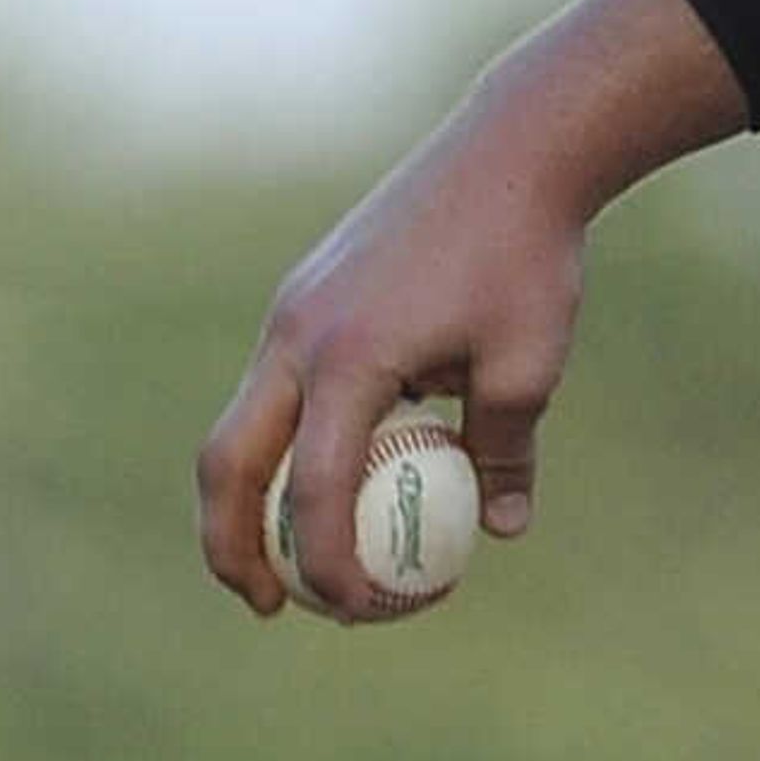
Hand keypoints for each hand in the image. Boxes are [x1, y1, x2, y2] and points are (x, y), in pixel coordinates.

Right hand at [194, 0, 747, 618]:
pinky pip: (276, 385)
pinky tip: (340, 470)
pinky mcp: (306, 295)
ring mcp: (292, 310)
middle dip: (233, 545)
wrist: (511, 151)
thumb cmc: (529, 255)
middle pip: (228, 462)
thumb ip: (505, 448)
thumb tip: (500, 530)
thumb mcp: (531, 359)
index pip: (312, 489)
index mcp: (349, 357)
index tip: (358, 609)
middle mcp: (297, 333)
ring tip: (298, 553)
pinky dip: (288, 439)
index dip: (326, 562)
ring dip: (255, 494)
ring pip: (242, 422)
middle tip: (273, 605)